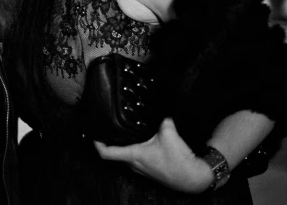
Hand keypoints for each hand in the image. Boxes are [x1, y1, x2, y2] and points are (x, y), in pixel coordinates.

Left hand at [94, 118, 213, 193]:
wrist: (193, 177)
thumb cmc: (178, 160)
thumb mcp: (168, 132)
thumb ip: (160, 118)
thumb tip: (157, 110)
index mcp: (134, 156)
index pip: (106, 152)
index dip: (96, 142)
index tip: (92, 133)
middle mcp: (133, 164)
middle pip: (114, 152)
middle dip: (109, 140)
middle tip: (106, 126)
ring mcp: (141, 169)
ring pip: (125, 155)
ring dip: (122, 144)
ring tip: (121, 130)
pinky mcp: (149, 169)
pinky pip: (135, 157)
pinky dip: (133, 148)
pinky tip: (139, 139)